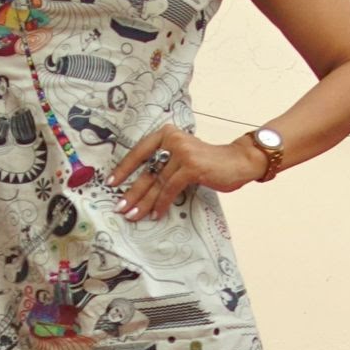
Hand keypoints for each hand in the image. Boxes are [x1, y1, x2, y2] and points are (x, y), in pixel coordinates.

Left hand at [108, 126, 265, 221]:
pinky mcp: (191, 167)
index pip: (139, 152)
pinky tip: (156, 214)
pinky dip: (162, 203)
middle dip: (132, 192)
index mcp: (166, 134)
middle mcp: (172, 140)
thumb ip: (165, 163)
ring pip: (157, 182)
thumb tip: (141, 186)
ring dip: (144, 202)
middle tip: (120, 207)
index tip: (111, 183)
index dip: (124, 169)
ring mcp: (182, 152)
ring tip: (133, 215)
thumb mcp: (182, 157)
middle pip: (146, 170)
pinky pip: (170, 189)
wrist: (238, 161)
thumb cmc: (209, 162)